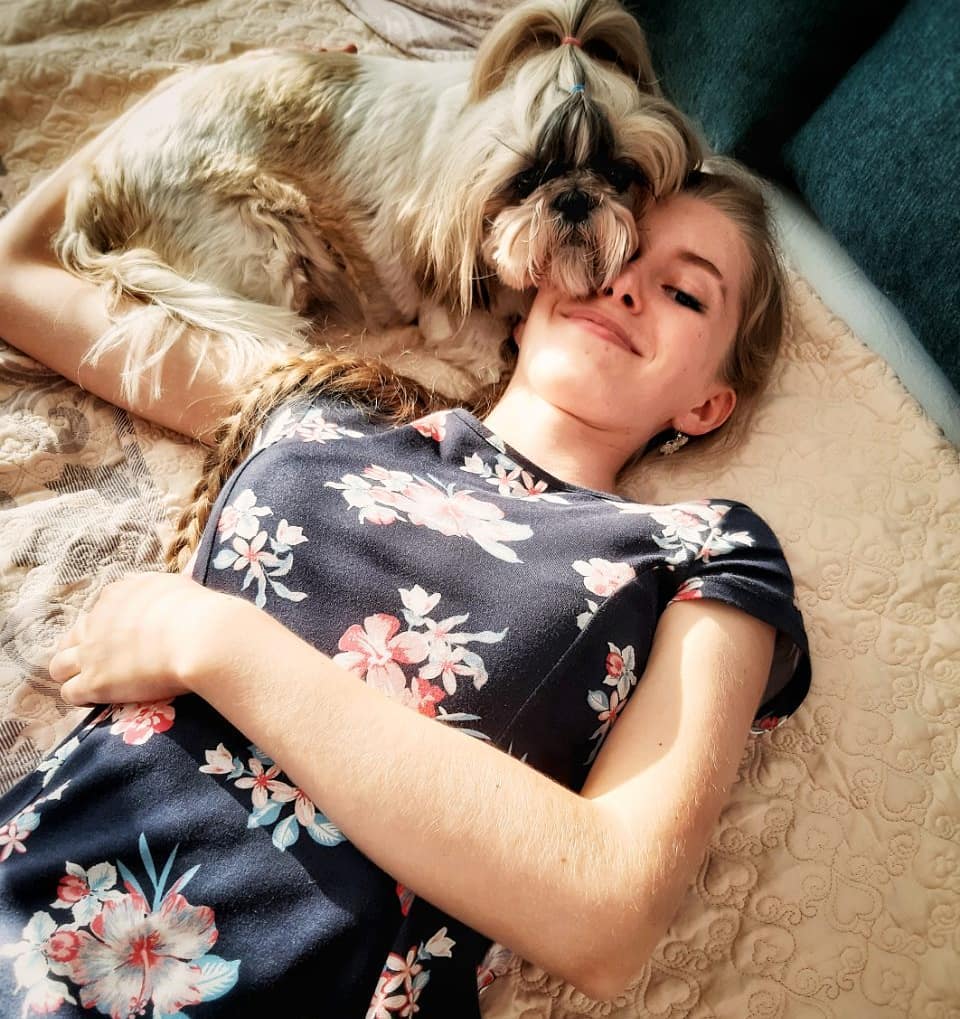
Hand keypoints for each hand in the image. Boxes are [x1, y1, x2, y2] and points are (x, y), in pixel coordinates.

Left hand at [49, 572, 244, 705]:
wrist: (199, 636)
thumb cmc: (197, 611)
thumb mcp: (175, 586)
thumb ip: (160, 590)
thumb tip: (168, 589)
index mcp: (117, 595)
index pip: (99, 612)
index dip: (108, 629)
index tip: (125, 641)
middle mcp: (97, 621)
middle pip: (71, 638)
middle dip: (81, 650)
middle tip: (103, 664)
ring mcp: (91, 653)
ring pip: (59, 666)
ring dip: (73, 675)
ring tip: (95, 684)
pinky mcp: (95, 682)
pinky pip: (70, 692)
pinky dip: (81, 697)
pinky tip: (98, 699)